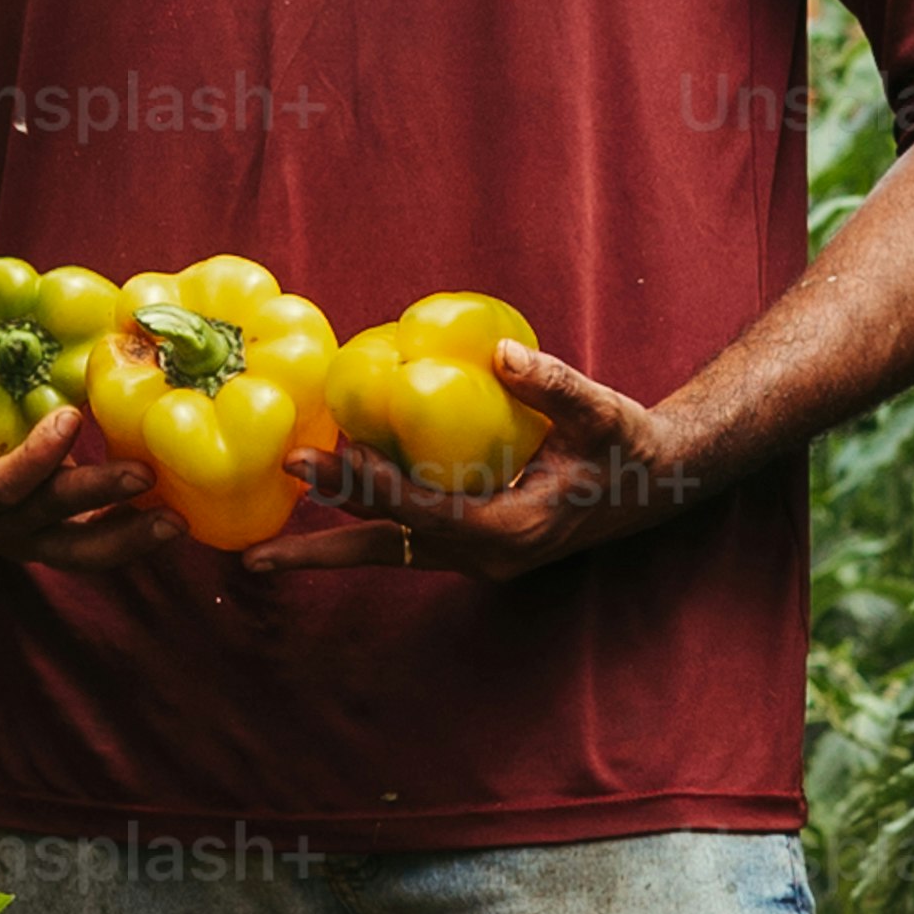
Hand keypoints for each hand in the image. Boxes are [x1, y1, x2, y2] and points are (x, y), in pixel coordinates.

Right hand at [0, 282, 181, 571]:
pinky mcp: (54, 535)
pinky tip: (176, 517)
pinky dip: (133, 535)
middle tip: (144, 472)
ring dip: (127, 539)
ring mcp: (23, 538)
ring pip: (78, 552)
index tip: (70, 417)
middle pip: (46, 523)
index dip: (32, 459)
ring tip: (175, 521)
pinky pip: (95, 545)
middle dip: (95, 499)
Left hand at [243, 345, 696, 579]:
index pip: (422, 511)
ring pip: (391, 554)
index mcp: (512, 528)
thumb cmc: (627, 444)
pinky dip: (363, 531)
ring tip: (261, 560)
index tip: (314, 459)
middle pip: (390, 545)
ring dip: (330, 552)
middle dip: (324, 541)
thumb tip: (502, 353)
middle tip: (258, 540)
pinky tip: (321, 519)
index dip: (366, 486)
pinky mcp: (472, 547)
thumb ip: (553, 386)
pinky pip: (405, 543)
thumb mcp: (600, 411)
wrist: (655, 485)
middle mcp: (488, 556)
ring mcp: (478, 558)